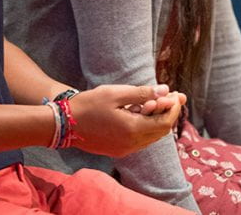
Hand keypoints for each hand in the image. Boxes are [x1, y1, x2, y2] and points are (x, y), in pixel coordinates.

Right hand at [68, 84, 184, 157]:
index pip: (165, 122)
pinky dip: (145, 126)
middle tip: (173, 96)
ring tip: (156, 102)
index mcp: (133, 130)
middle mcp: (132, 144)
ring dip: (157, 120)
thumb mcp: (115, 93)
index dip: (174, 108)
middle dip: (168, 113)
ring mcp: (124, 150)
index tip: (177, 94)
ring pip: (151, 136)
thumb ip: (142, 93)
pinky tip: (141, 112)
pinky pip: (140, 139)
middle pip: (161, 131)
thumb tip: (166, 91)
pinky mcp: (117, 150)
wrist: (63, 124)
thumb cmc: (88, 105)